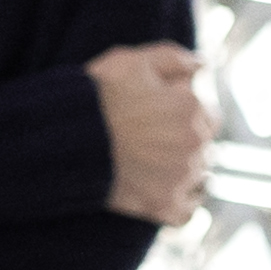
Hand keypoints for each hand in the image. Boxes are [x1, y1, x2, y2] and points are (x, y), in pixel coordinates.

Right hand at [87, 42, 215, 226]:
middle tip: (153, 141)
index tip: (160, 117)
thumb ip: (174, 58)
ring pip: (200, 176)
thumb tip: (203, 66)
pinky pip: (189, 211)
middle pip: (205, 145)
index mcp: (192, 107)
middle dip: (186, 141)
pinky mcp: (163, 205)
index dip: (185, 113)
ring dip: (185, 171)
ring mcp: (181, 177)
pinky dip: (182, 205)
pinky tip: (164, 192)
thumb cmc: (96, 96)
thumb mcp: (133, 61)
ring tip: (153, 165)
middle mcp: (195, 143)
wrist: (63, 140)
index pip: (207, 113)